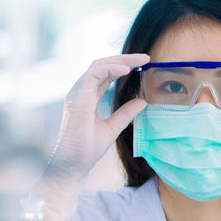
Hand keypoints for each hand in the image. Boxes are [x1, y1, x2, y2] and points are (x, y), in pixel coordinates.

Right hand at [49, 53, 149, 174]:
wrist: (75, 163)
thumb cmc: (88, 149)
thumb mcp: (114, 127)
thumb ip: (126, 113)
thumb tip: (143, 101)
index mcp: (87, 97)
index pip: (106, 74)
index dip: (124, 67)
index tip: (143, 65)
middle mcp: (81, 91)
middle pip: (103, 65)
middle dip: (125, 59)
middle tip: (145, 58)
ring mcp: (78, 92)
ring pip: (99, 65)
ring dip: (121, 60)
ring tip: (140, 60)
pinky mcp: (78, 95)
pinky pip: (95, 73)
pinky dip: (111, 68)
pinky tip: (127, 70)